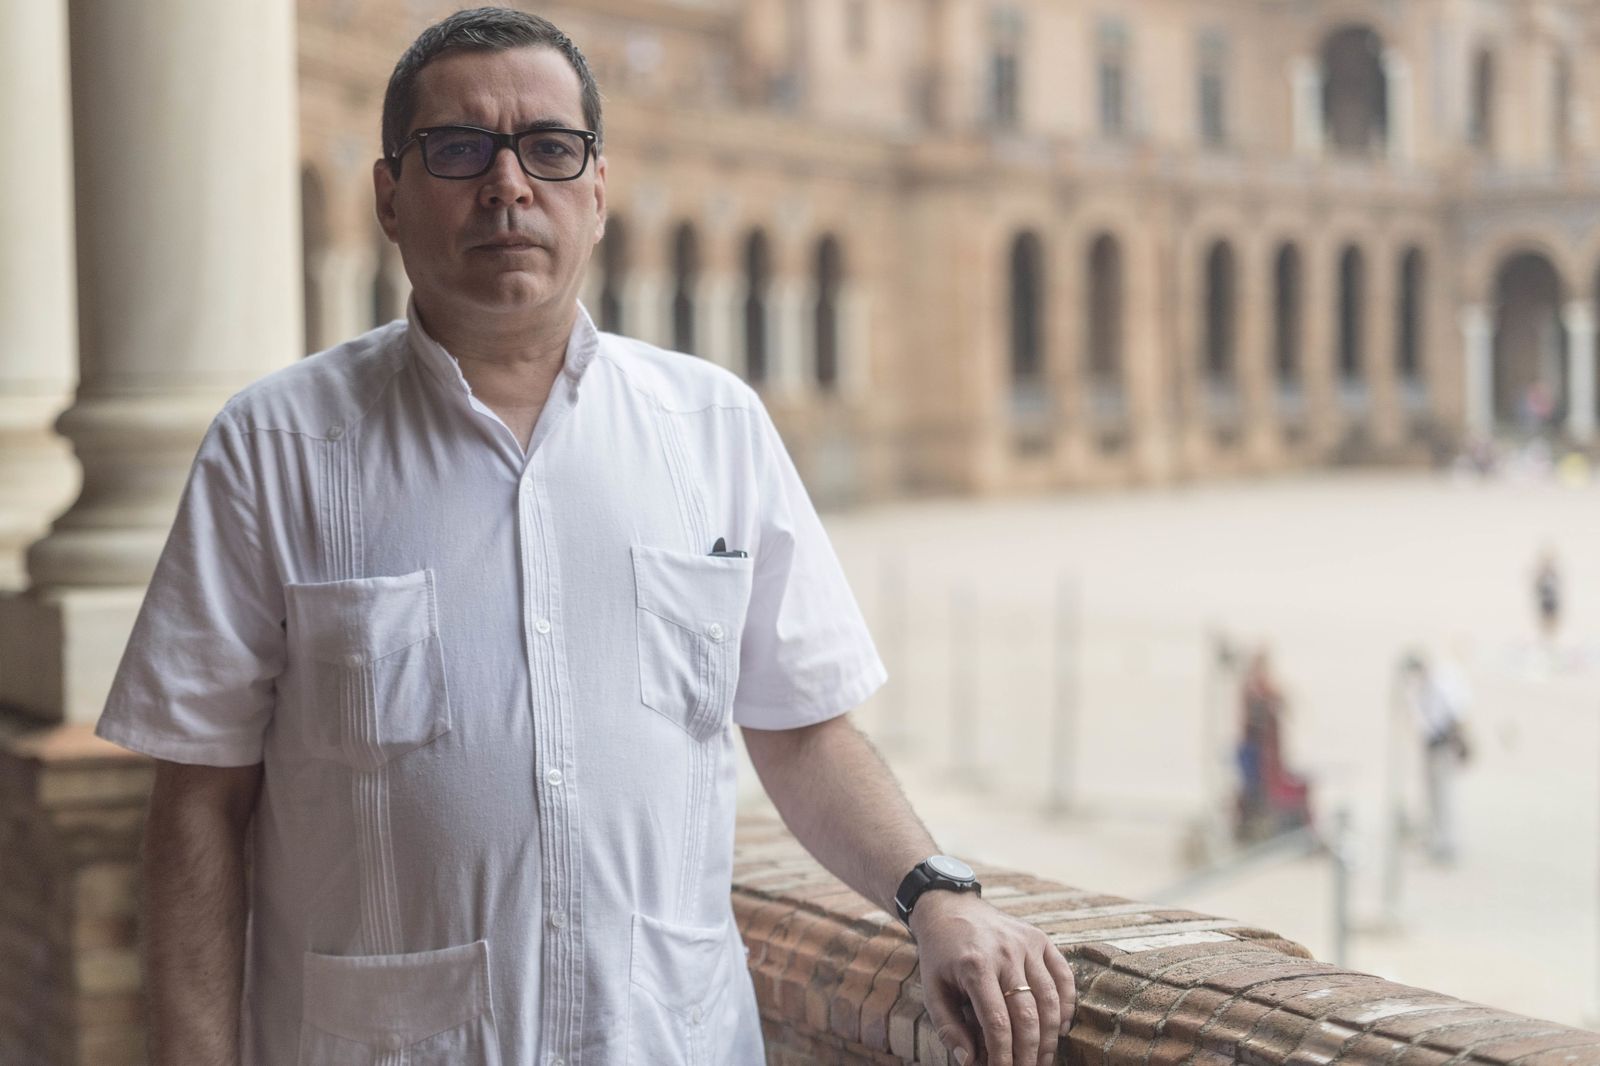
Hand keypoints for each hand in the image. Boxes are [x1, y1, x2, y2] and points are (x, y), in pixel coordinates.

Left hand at [908, 890, 1076, 1065]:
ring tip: (1042, 1057)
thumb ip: (948, 1027)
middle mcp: (1005, 953)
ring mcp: (1026, 944)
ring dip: (1050, 1035)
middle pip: (1028, 1014)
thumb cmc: (941, 955)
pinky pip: (1064, 975)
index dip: (1003, 1054)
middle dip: (1029, 1051)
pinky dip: (1067, 1004)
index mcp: (975, 966)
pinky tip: (1060, 1027)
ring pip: (1050, 999)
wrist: (950, 908)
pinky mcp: (1040, 938)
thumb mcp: (932, 990)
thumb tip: (970, 1061)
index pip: (997, 1022)